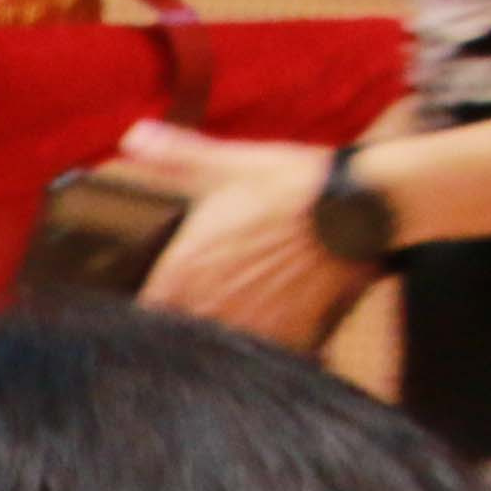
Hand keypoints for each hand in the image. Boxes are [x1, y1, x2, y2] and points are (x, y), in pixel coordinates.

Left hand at [120, 123, 370, 350]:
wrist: (358, 207)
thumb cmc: (291, 184)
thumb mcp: (226, 164)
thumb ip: (174, 156)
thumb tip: (133, 136)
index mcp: (183, 268)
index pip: (148, 308)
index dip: (158, 304)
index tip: (170, 296)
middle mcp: (207, 304)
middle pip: (182, 331)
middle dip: (191, 318)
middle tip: (217, 299)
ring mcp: (246, 325)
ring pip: (221, 343)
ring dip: (228, 329)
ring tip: (250, 308)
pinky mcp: (286, 337)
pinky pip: (264, 353)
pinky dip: (267, 342)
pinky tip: (279, 319)